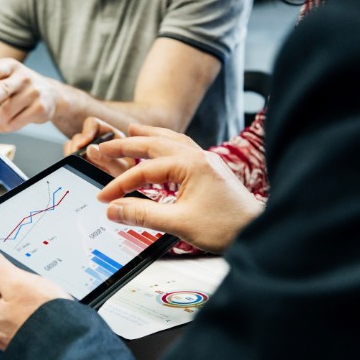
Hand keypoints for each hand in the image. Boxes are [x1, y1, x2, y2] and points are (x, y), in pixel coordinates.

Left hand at [0, 58, 61, 132]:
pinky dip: (7, 127)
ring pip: (9, 110)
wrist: (51, 95)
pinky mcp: (41, 108)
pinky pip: (19, 121)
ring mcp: (34, 93)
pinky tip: (2, 126)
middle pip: (4, 88)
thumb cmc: (18, 86)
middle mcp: (23, 77)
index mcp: (10, 66)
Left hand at [0, 242, 71, 350]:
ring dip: (38, 310)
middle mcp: (0, 332)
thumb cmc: (42, 317)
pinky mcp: (34, 346)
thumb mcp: (17, 282)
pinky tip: (54, 320)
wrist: (69, 343)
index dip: (16, 281)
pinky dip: (45, 323)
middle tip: (42, 296)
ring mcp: (18, 341)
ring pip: (26, 315)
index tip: (27, 283)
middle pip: (12, 301)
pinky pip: (37, 328)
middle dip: (27, 297)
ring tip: (50, 308)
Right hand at [63, 117, 131, 175]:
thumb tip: (89, 149)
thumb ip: (109, 160)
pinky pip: (69, 157)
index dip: (86, 132)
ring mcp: (87, 151)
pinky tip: (77, 170)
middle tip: (75, 160)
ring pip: (71, 146)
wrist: (123, 191)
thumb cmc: (128, 177)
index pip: (93, 124)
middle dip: (75, 148)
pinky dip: (70, 163)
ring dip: (72, 156)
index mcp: (110, 136)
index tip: (81, 146)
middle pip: (79, 136)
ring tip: (77, 167)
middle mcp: (97, 141)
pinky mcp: (80, 160)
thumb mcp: (122, 170)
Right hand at [96, 136, 263, 252]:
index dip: (120, 185)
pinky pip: (183, 147)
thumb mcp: (179, 223)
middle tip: (102, 147)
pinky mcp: (210, 169)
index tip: (104, 199)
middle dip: (126, 144)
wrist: (257, 230)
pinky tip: (163, 145)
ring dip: (149, 134)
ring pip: (171, 139)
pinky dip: (167, 141)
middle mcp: (199, 157)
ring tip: (131, 129)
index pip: (144, 171)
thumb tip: (113, 210)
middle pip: (155, 143)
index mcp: (190, 165)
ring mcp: (206, 161)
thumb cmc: (226, 227)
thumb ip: (143, 214)